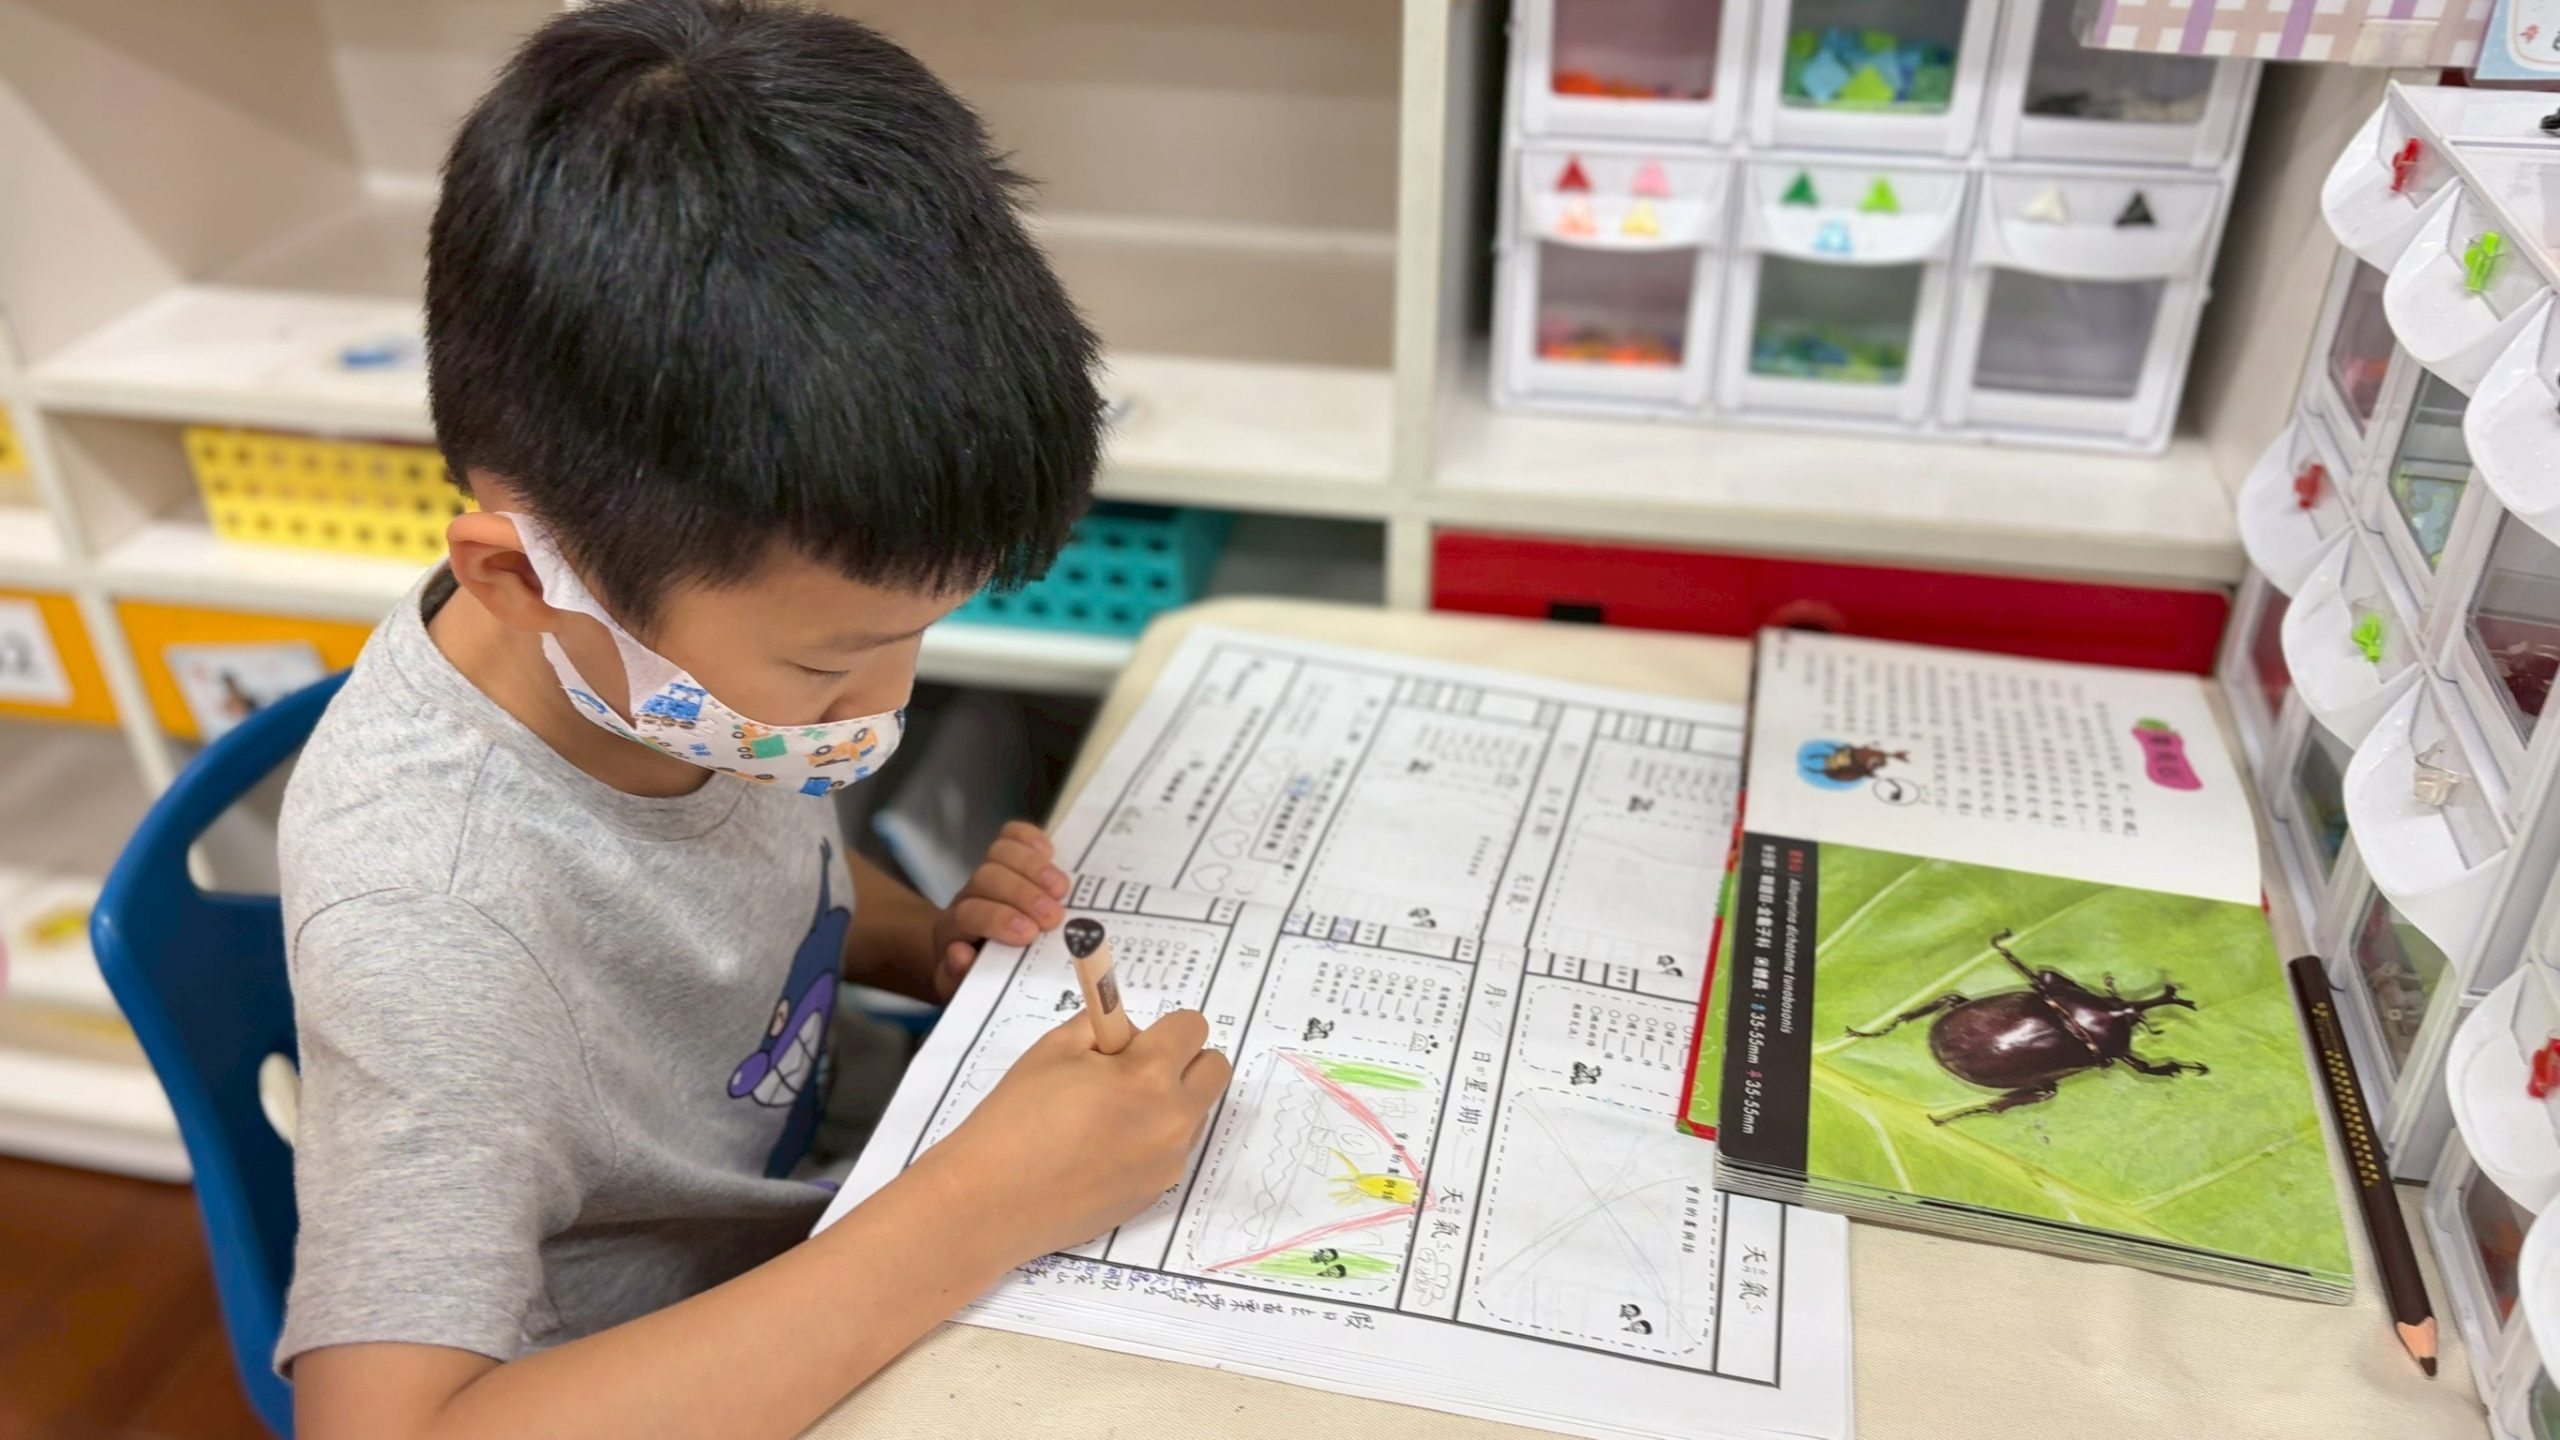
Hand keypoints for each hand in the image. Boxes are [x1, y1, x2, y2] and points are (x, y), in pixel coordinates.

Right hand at [916, 1009, 1231, 1263]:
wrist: (991, 1201)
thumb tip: (1129, 1031)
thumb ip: (1103, 1028)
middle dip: (1183, 1060)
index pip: (1193, 1027)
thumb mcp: (1055, 1048)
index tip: (1130, 1040)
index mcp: (1149, 1075)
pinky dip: (1152, 1140)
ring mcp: (1168, 1162)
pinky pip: (1173, 1150)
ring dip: (1169, 1102)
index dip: (1161, 1027)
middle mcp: (1173, 1120)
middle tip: (1132, 1070)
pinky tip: (1102, 1149)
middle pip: (1215, 1070)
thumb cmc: (1015, 1118)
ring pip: (1195, 1113)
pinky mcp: (1156, 1194)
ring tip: (1108, 1115)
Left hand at [927, 821, 1069, 999]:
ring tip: (1062, 889)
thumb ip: (957, 977)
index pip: (967, 914)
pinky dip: (1032, 839)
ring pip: (1000, 852)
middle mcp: (969, 897)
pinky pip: (1012, 836)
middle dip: (1022, 894)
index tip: (1029, 935)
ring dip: (1034, 867)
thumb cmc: (975, 975)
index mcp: (954, 931)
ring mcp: (989, 875)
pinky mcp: (1008, 860)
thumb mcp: (962, 989)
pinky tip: (1052, 853)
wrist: (972, 954)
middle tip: (1054, 916)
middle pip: (986, 878)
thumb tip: (960, 954)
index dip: (997, 919)